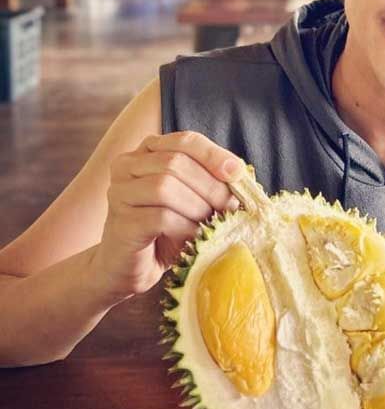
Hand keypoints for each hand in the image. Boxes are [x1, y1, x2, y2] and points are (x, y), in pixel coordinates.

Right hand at [90, 131, 241, 299]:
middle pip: (176, 162)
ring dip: (197, 207)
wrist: (128, 267)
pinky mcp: (121, 222)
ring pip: (165, 187)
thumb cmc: (165, 230)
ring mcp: (119, 192)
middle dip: (210, 186)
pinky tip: (192, 238)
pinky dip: (185, 228)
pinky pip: (160, 217)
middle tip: (229, 207)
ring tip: (209, 224)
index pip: (185, 141)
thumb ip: (210, 180)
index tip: (236, 172)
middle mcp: (127, 165)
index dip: (213, 154)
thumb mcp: (191, 198)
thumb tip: (241, 175)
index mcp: (147, 151)